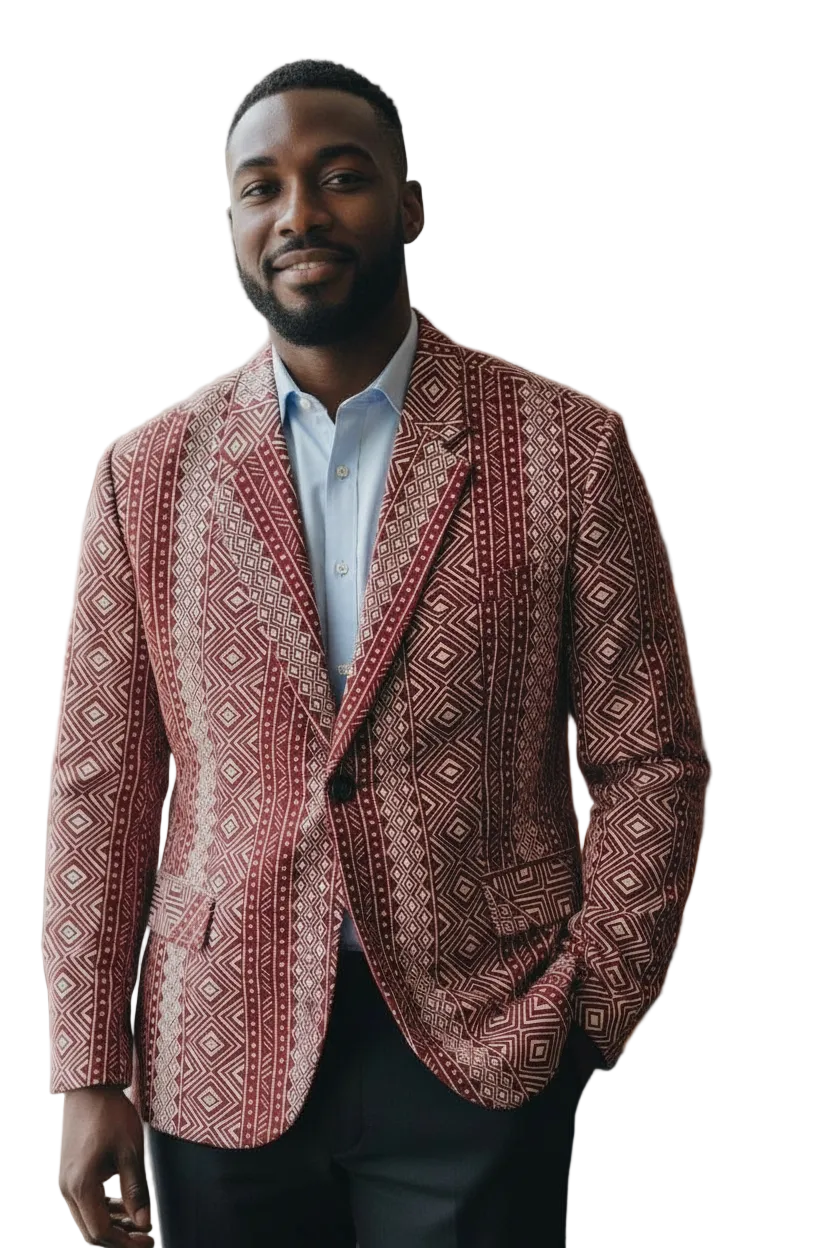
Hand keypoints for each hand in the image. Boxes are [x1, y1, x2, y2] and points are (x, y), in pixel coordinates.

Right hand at [59, 1085, 153, 1244]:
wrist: (90, 1087)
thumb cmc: (111, 1115)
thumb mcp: (130, 1151)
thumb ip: (136, 1190)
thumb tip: (144, 1223)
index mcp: (81, 1186)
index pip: (101, 1232)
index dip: (126, 1242)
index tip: (150, 1239)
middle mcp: (67, 1188)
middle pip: (91, 1230)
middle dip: (120, 1238)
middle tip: (146, 1236)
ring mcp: (66, 1181)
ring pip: (88, 1218)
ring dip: (113, 1224)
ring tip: (139, 1223)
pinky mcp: (70, 1172)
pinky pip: (85, 1202)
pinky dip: (104, 1209)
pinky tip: (124, 1206)